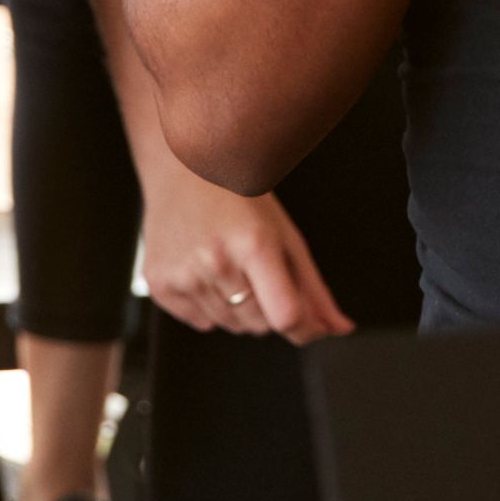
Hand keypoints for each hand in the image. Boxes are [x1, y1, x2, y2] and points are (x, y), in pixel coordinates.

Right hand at [144, 155, 350, 341]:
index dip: (303, 327)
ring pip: (231, 327)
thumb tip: (340, 329)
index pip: (286, 316)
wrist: (184, 171)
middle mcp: (216, 261)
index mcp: (255, 244)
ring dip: (239, 308)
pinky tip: (205, 270)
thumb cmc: (241, 198)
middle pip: (260, 325)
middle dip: (269, 308)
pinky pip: (200, 323)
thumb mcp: (286, 236)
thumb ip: (315, 289)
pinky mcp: (159, 284)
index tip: (307, 321)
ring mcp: (183, 274)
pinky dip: (209, 307)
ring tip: (230, 265)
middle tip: (257, 270)